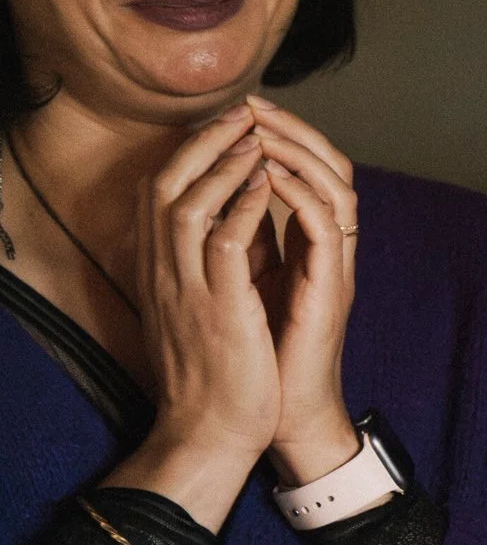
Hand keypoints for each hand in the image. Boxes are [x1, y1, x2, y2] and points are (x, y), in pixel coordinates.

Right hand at [119, 105, 280, 482]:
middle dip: (205, 142)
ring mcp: (187, 289)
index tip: (227, 125)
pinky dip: (244, 206)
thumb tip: (246, 210)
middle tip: (241, 113)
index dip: (192, 151)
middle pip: (167, 184)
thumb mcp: (215, 301)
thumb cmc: (219, 368)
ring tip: (256, 136)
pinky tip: (266, 183)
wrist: (213, 431)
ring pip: (188, 204)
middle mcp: (164, 272)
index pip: (161, 192)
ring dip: (225, 164)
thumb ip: (224, 257)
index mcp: (162, 270)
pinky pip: (224, 242)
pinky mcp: (217, 308)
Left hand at [245, 96, 361, 483]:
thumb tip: (228, 197)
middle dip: (295, 130)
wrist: (278, 417)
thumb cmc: (260, 357)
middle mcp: (331, 250)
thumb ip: (252, 240)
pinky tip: (272, 175)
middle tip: (256, 104)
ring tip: (263, 128)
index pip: (310, 172)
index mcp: (310, 246)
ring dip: (300, 152)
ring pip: (337, 187)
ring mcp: (336, 267)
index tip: (244, 109)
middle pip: (333, 167)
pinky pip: (326, 227)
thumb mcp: (250, 283)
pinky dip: (301, 194)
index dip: (284, 136)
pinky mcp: (331, 288)